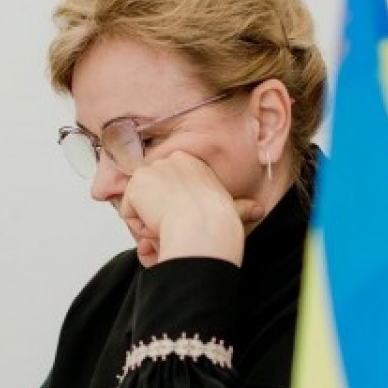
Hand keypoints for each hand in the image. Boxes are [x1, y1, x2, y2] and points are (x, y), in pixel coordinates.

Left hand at [119, 152, 261, 267]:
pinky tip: (159, 225)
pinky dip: (139, 227)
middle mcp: (172, 159)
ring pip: (140, 205)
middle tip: (178, 226)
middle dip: (160, 215)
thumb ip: (239, 208)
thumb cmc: (221, 225)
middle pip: (153, 194)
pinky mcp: (138, 183)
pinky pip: (128, 213)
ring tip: (172, 227)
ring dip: (151, 222)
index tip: (186, 220)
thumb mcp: (232, 210)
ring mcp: (153, 169)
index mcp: (195, 163)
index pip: (170, 187)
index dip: (173, 207)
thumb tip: (258, 210)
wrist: (205, 229)